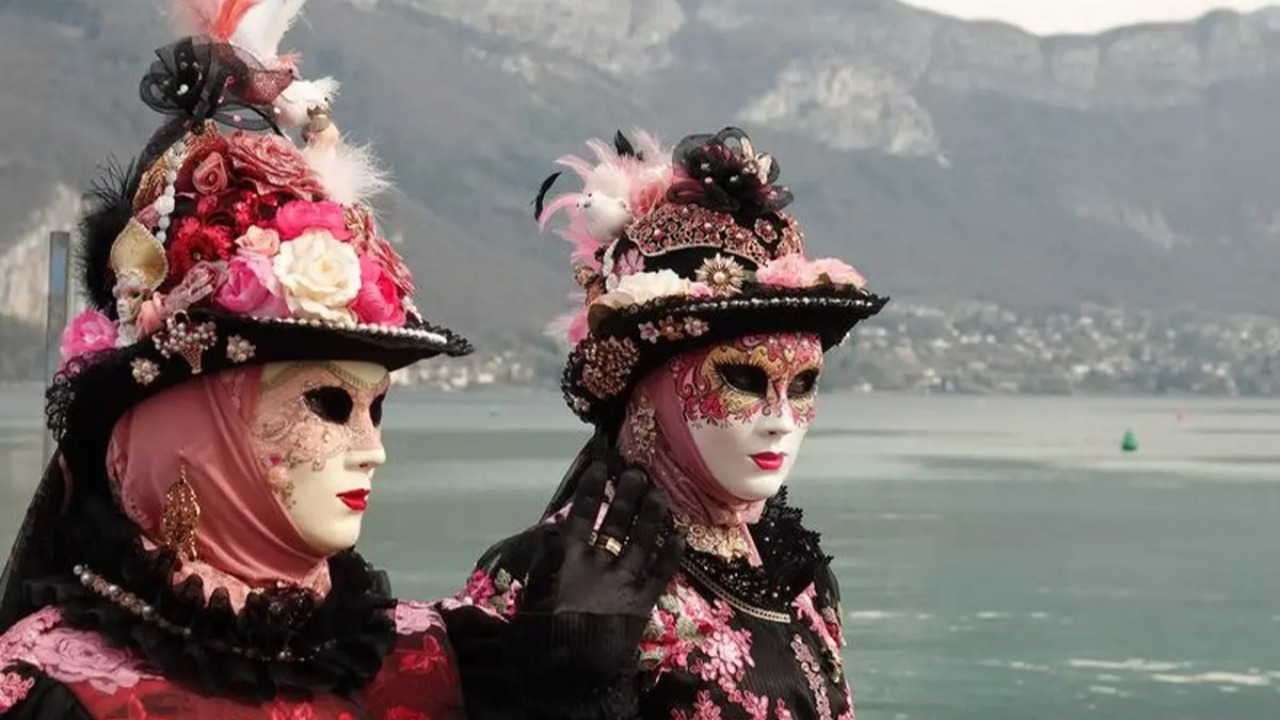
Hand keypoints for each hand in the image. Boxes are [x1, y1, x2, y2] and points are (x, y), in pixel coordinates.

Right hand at [520, 461, 683, 618]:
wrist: (569, 670)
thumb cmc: (543, 632)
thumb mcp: (533, 592)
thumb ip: (546, 562)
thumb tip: (554, 535)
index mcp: (567, 560)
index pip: (580, 516)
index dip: (591, 490)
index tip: (600, 467)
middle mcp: (598, 563)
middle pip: (616, 521)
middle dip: (627, 494)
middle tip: (638, 472)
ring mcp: (623, 580)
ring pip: (643, 539)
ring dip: (652, 514)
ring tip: (659, 493)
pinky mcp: (643, 601)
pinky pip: (662, 571)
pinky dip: (672, 553)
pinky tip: (680, 535)